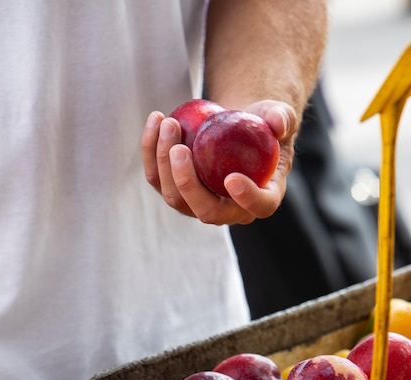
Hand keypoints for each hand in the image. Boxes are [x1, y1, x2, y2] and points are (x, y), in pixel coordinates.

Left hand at [141, 100, 297, 225]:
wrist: (236, 127)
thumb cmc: (262, 124)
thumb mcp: (278, 116)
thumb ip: (281, 118)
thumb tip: (276, 123)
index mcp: (261, 198)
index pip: (257, 207)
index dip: (246, 199)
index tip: (232, 178)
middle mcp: (229, 209)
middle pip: (206, 210)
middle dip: (188, 183)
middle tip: (180, 148)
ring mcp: (199, 203)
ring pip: (176, 198)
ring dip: (164, 163)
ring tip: (168, 123)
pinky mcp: (176, 190)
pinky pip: (158, 179)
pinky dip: (152, 151)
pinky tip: (156, 120)